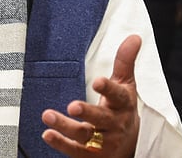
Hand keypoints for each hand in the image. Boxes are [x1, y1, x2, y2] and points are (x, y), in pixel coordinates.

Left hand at [41, 34, 140, 157]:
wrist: (129, 145)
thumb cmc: (122, 108)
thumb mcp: (126, 85)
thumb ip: (125, 62)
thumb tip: (134, 36)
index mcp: (123, 104)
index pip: (118, 95)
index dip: (108, 88)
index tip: (97, 81)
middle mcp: (114, 123)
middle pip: (101, 118)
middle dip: (88, 112)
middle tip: (72, 106)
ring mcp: (103, 141)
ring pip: (85, 135)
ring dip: (65, 127)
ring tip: (48, 116)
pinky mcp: (91, 155)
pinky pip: (76, 151)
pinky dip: (61, 144)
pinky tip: (47, 134)